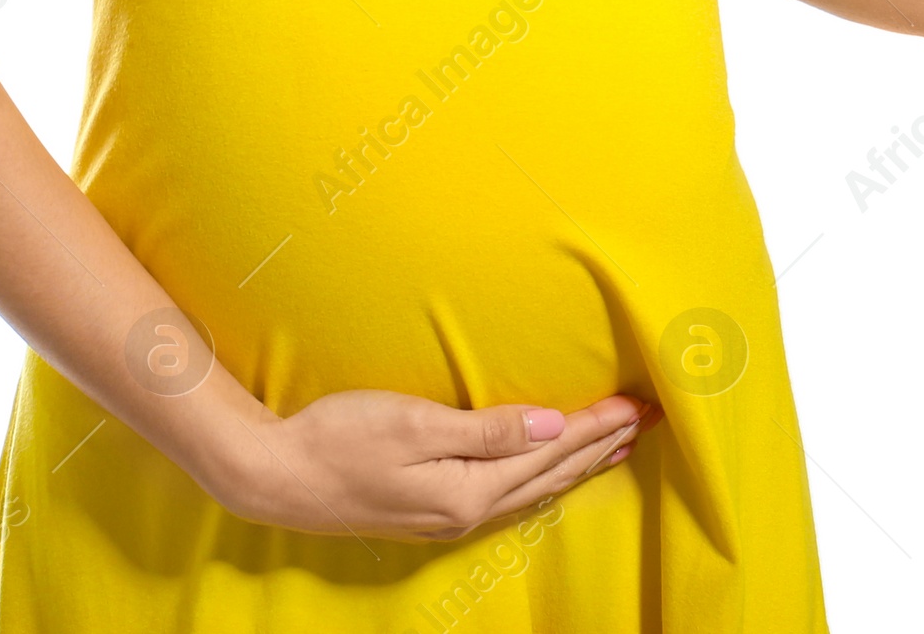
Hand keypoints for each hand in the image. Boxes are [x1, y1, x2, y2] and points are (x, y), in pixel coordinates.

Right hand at [214, 385, 659, 540]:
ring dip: (577, 465)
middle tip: (645, 421)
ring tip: (614, 446)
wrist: (278, 477)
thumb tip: (555, 427)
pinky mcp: (431, 510)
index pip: (552, 455)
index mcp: (470, 491)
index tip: (637, 405)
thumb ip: (488, 430)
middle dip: (601, 447)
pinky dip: (541, 476)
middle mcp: (467, 512)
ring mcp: (448, 516)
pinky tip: (547, 471)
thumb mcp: (415, 425)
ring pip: (533, 489)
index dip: (597, 428)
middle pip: (551, 476)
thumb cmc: (341, 438)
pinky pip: (508, 493)